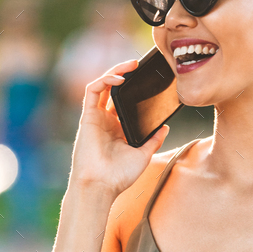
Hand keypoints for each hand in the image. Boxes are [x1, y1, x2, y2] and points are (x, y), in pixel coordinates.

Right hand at [69, 59, 169, 196]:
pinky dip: (105, 80)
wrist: (101, 186)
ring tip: (131, 65)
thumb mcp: (143, 155)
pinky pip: (92, 90)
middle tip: (139, 65)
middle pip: (113, 89)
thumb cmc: (119, 176)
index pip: (124, 101)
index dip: (134, 88)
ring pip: (102, 85)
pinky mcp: (87, 117)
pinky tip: (120, 78)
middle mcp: (106, 121)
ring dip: (115, 72)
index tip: (148, 80)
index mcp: (117, 129)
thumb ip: (153, 140)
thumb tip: (165, 127)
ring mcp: (96, 118)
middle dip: (125, 74)